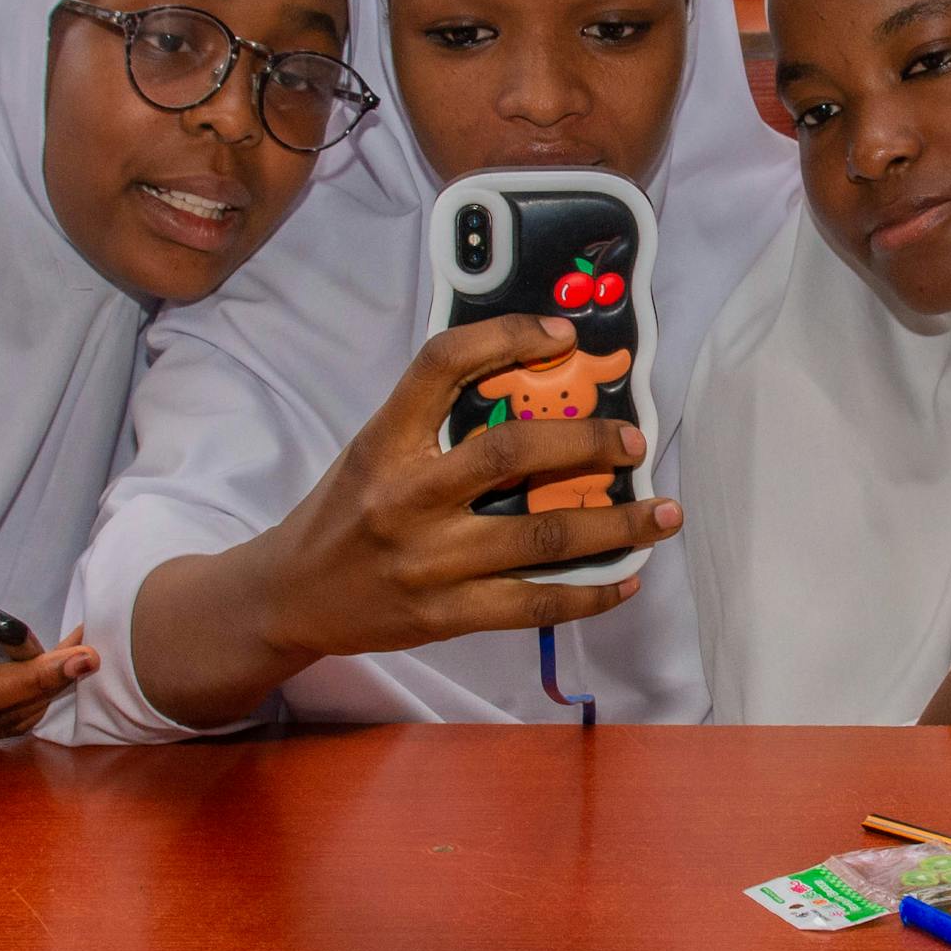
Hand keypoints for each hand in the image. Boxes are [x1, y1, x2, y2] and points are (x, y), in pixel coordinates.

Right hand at [251, 314, 683, 659]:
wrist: (288, 597)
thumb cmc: (341, 514)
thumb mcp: (372, 450)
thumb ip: (435, 422)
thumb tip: (533, 390)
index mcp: (384, 442)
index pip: (444, 365)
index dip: (507, 337)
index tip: (562, 335)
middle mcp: (406, 497)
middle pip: (513, 452)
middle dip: (589, 442)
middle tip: (634, 441)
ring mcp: (429, 562)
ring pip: (542, 536)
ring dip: (616, 524)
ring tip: (662, 514)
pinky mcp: (446, 615)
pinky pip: (534, 604)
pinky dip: (589, 594)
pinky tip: (625, 579)